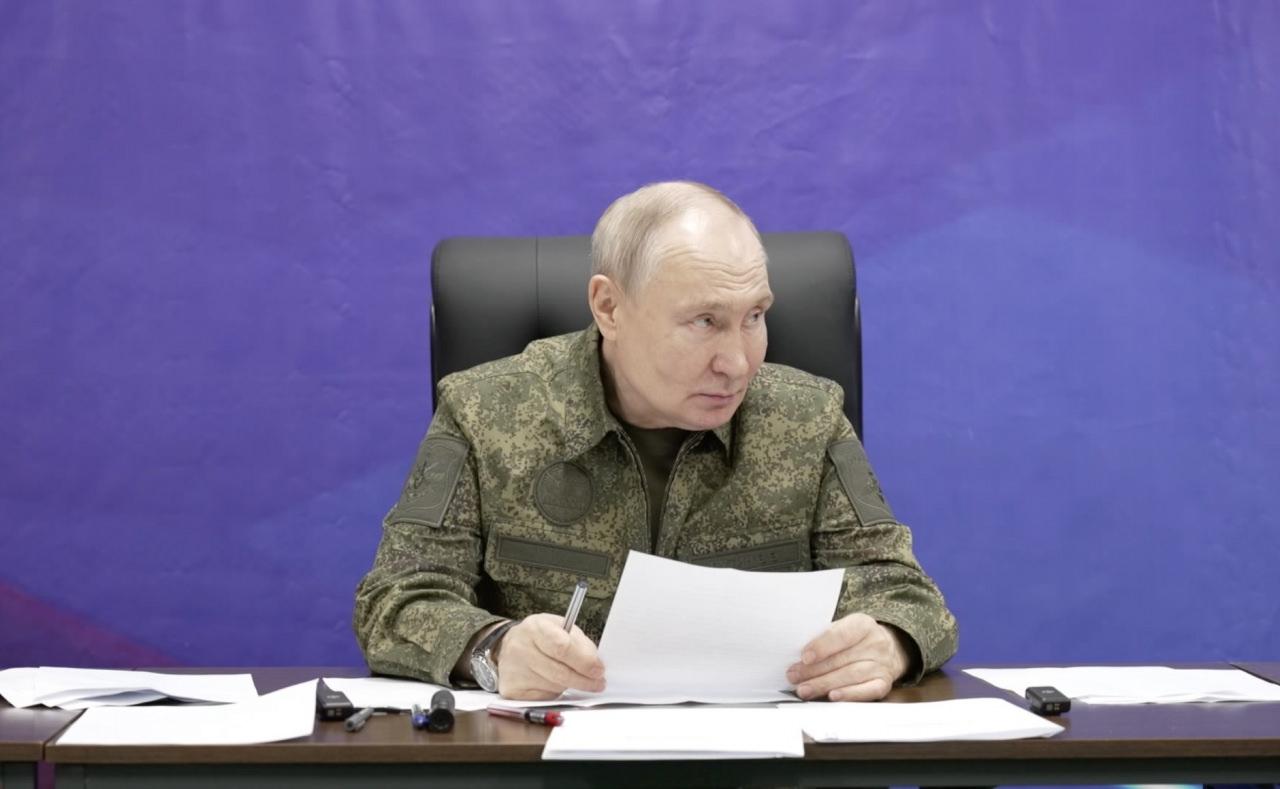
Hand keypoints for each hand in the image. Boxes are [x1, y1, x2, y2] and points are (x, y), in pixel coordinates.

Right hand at [495, 613, 606, 699]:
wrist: (507, 647)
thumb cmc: (539, 637)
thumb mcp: (560, 628)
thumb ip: (579, 643)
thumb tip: (595, 664)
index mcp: (535, 627)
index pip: (562, 647)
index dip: (584, 661)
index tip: (599, 669)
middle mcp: (520, 648)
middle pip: (559, 671)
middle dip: (584, 680)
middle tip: (598, 683)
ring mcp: (514, 670)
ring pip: (553, 686)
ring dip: (571, 686)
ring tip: (576, 680)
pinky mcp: (512, 690)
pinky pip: (543, 698)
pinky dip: (555, 693)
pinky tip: (555, 685)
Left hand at [786, 613, 909, 700]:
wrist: (887, 649)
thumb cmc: (855, 639)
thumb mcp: (842, 629)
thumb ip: (824, 639)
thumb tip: (800, 657)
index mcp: (862, 624)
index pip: (841, 635)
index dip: (822, 647)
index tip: (805, 657)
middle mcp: (875, 643)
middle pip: (841, 659)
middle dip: (813, 670)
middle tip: (794, 677)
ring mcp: (882, 664)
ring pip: (850, 676)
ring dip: (824, 684)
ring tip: (804, 689)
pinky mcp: (884, 683)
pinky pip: (867, 691)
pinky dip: (849, 694)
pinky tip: (832, 696)